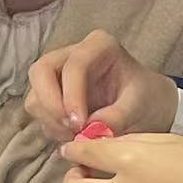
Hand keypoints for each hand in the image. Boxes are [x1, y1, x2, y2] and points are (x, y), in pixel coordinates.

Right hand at [25, 29, 178, 141]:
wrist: (147, 106)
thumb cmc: (146, 98)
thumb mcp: (140, 106)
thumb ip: (118, 116)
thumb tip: (91, 130)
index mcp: (99, 45)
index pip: (74, 65)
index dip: (72, 96)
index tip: (80, 125)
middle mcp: (73, 54)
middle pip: (41, 71)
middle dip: (50, 104)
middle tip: (70, 129)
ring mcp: (59, 74)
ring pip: (35, 94)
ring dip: (50, 119)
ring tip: (76, 136)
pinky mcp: (53, 94)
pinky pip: (39, 111)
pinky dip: (51, 127)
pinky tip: (73, 136)